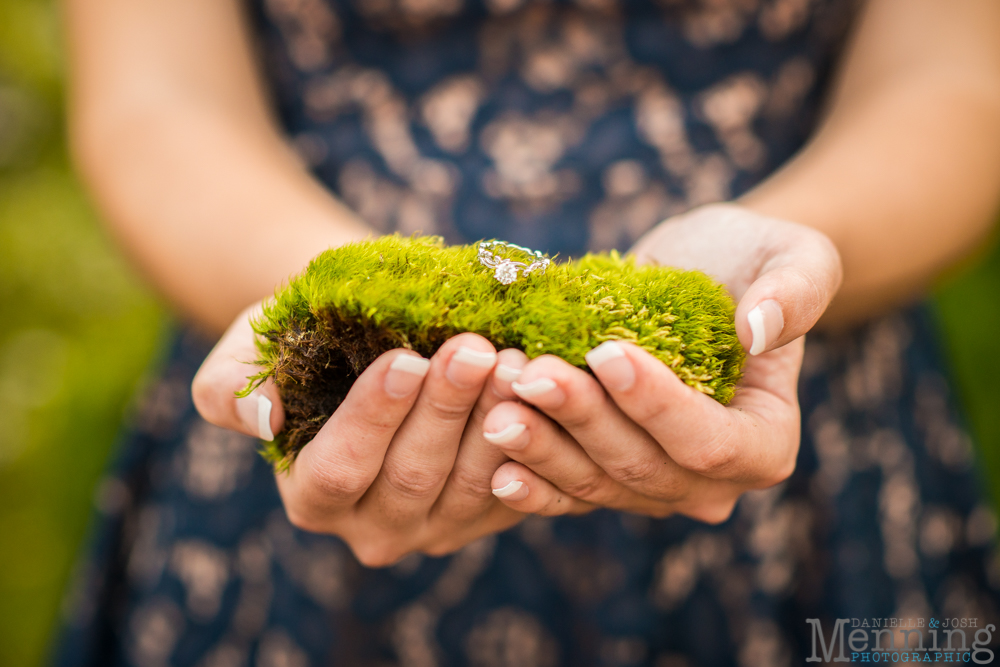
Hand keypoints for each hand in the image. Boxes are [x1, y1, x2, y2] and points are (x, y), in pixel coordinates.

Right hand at [192, 305, 530, 566]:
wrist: (367, 343)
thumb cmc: (304, 342)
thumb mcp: (251, 349)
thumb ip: (231, 386)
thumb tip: (264, 415)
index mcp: (313, 495)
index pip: (339, 467)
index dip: (374, 416)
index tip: (406, 358)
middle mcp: (373, 526)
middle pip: (413, 476)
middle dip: (446, 408)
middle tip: (475, 348)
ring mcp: (436, 528)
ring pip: (471, 484)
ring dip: (496, 421)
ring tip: (515, 361)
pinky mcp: (488, 515)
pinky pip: (517, 487)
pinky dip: (531, 441)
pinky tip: (542, 390)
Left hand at [483, 204, 842, 521]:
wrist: (697, 273)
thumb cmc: (750, 261)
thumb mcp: (793, 255)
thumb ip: (796, 290)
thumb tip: (759, 329)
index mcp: (766, 443)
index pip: (711, 444)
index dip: (658, 407)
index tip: (607, 352)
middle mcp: (710, 482)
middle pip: (641, 469)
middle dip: (582, 421)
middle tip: (527, 372)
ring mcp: (653, 486)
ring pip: (595, 484)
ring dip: (543, 447)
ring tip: (496, 402)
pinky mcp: (604, 476)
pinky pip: (567, 493)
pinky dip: (532, 484)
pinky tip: (494, 466)